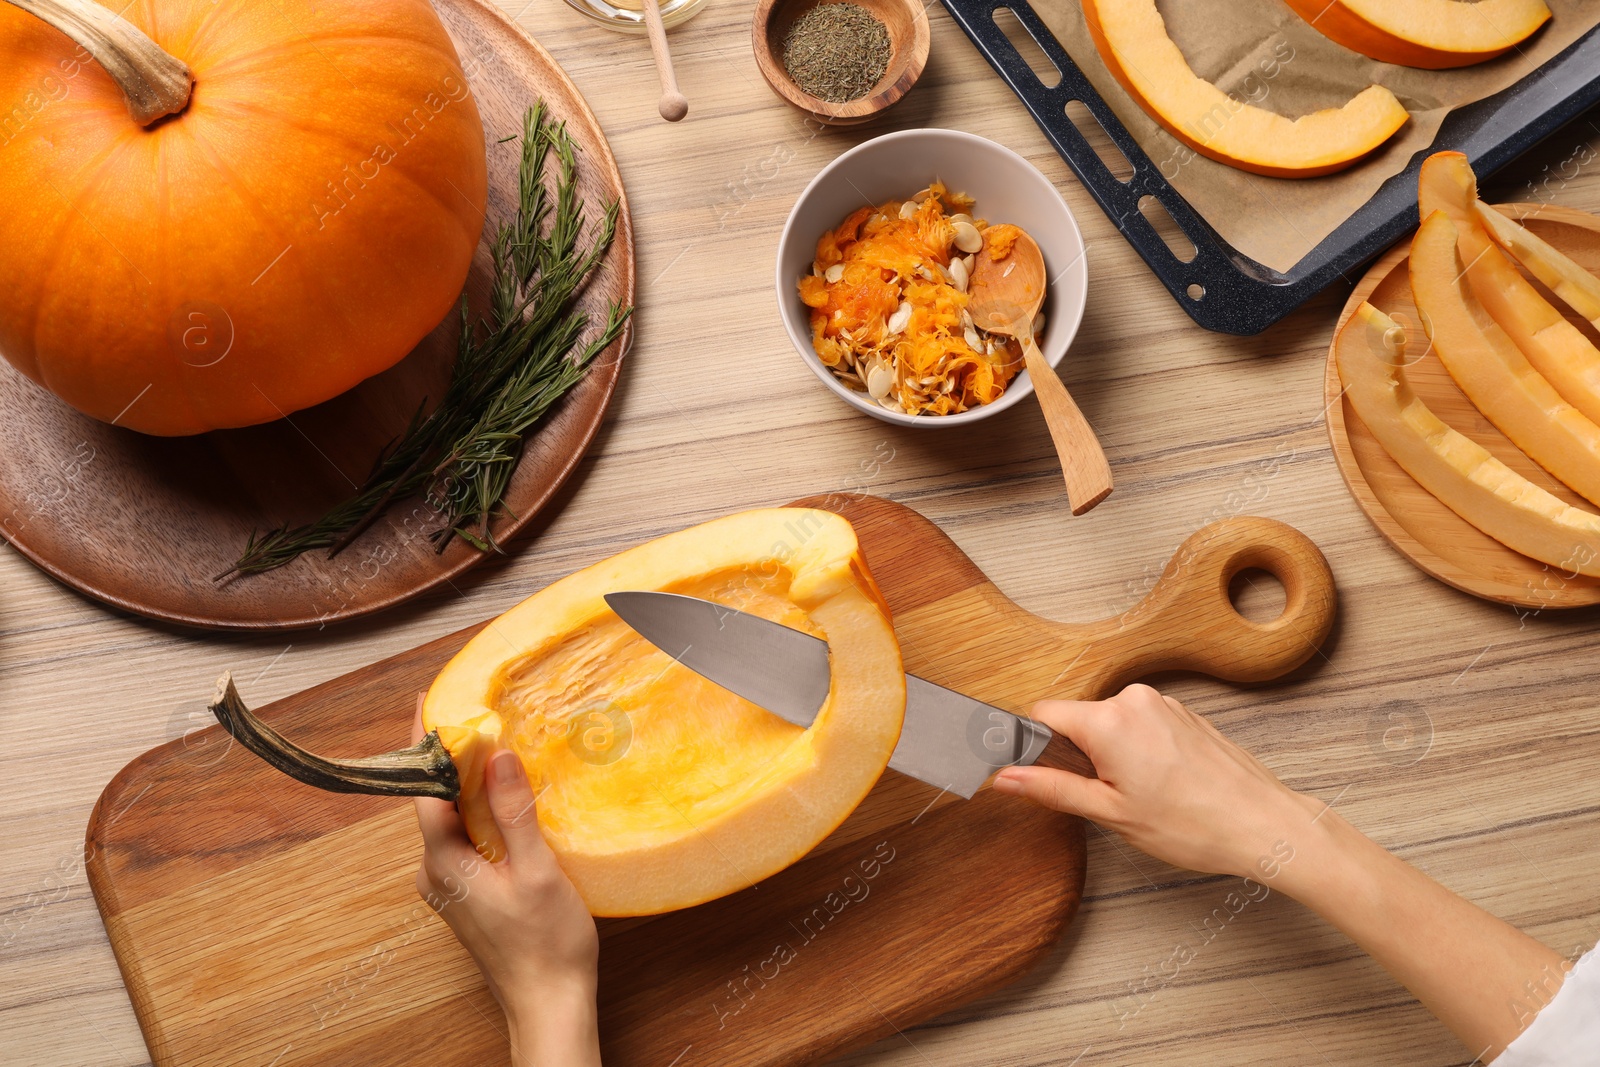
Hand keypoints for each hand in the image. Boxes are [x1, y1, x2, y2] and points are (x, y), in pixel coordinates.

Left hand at [413, 717, 600, 1066]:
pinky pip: (465, 837)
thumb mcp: (537, 871)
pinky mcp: (466, 892)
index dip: (426, 744)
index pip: (425, 789)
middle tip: (472, 712)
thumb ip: (514, 812)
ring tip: (493, 745)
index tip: (428, 703)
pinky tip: (506, 798)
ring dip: (469, 784)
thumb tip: (496, 754)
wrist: (548, 1003)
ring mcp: (449, 884)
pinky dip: (480, 811)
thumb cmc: (545, 945)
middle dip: (452, 756)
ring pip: (452, 819)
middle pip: (436, 800)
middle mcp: (436, 872)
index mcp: (444, 863)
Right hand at [991, 683, 1315, 879]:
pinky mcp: (1185, 714)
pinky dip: (1142, 752)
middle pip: (1079, 719)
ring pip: (1112, 724)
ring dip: (1114, 755)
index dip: (1036, 746)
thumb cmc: (1195, 825)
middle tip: (1107, 797)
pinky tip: (1165, 786)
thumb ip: (1052, 788)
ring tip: (1144, 795)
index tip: (1044, 773)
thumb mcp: (1110, 813)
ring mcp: (1164, 705)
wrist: (1264, 825)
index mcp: (1109, 720)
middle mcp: (1135, 700)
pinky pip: (1143, 725)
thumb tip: (1007, 777)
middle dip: (1080, 756)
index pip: (1043, 713)